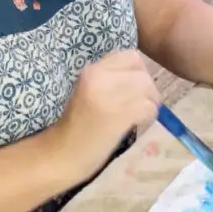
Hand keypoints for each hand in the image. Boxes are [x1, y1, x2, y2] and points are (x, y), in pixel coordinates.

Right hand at [54, 50, 159, 182]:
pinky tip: (137, 125)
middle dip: (147, 88)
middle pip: (142, 71)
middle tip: (140, 104)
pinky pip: (149, 107)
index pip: (130, 56)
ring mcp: (111, 96)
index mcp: (91, 70)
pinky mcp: (120, 115)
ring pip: (148, 88)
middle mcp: (100, 77)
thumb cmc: (75, 126)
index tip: (132, 88)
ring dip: (150, 103)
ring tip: (140, 115)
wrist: (62, 155)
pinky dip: (148, 117)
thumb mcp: (87, 91)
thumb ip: (109, 78)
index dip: (137, 72)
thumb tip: (139, 75)